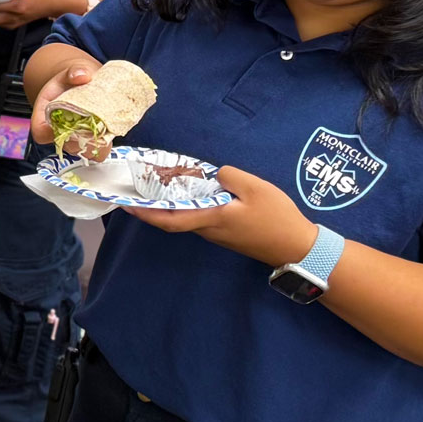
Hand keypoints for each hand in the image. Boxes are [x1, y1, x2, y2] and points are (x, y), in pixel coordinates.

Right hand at [29, 60, 108, 159]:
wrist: (82, 83)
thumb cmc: (72, 79)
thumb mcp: (70, 70)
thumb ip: (74, 71)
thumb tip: (82, 76)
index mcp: (44, 115)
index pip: (40, 132)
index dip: (51, 133)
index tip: (68, 122)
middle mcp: (58, 131)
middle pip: (65, 145)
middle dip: (81, 139)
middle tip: (96, 125)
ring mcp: (74, 138)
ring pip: (83, 151)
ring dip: (96, 144)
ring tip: (107, 128)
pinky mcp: (90, 140)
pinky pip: (97, 150)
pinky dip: (106, 143)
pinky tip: (113, 130)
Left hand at [120, 165, 317, 267]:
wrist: (297, 247)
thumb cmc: (277, 218)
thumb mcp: (255, 188)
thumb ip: (229, 176)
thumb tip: (213, 174)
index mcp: (211, 219)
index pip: (169, 219)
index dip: (145, 212)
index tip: (125, 204)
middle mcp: (208, 230)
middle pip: (173, 219)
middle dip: (151, 206)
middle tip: (136, 189)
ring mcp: (216, 234)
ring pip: (186, 218)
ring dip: (169, 205)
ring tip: (158, 184)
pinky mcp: (226, 234)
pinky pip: (199, 219)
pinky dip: (187, 207)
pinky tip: (189, 192)